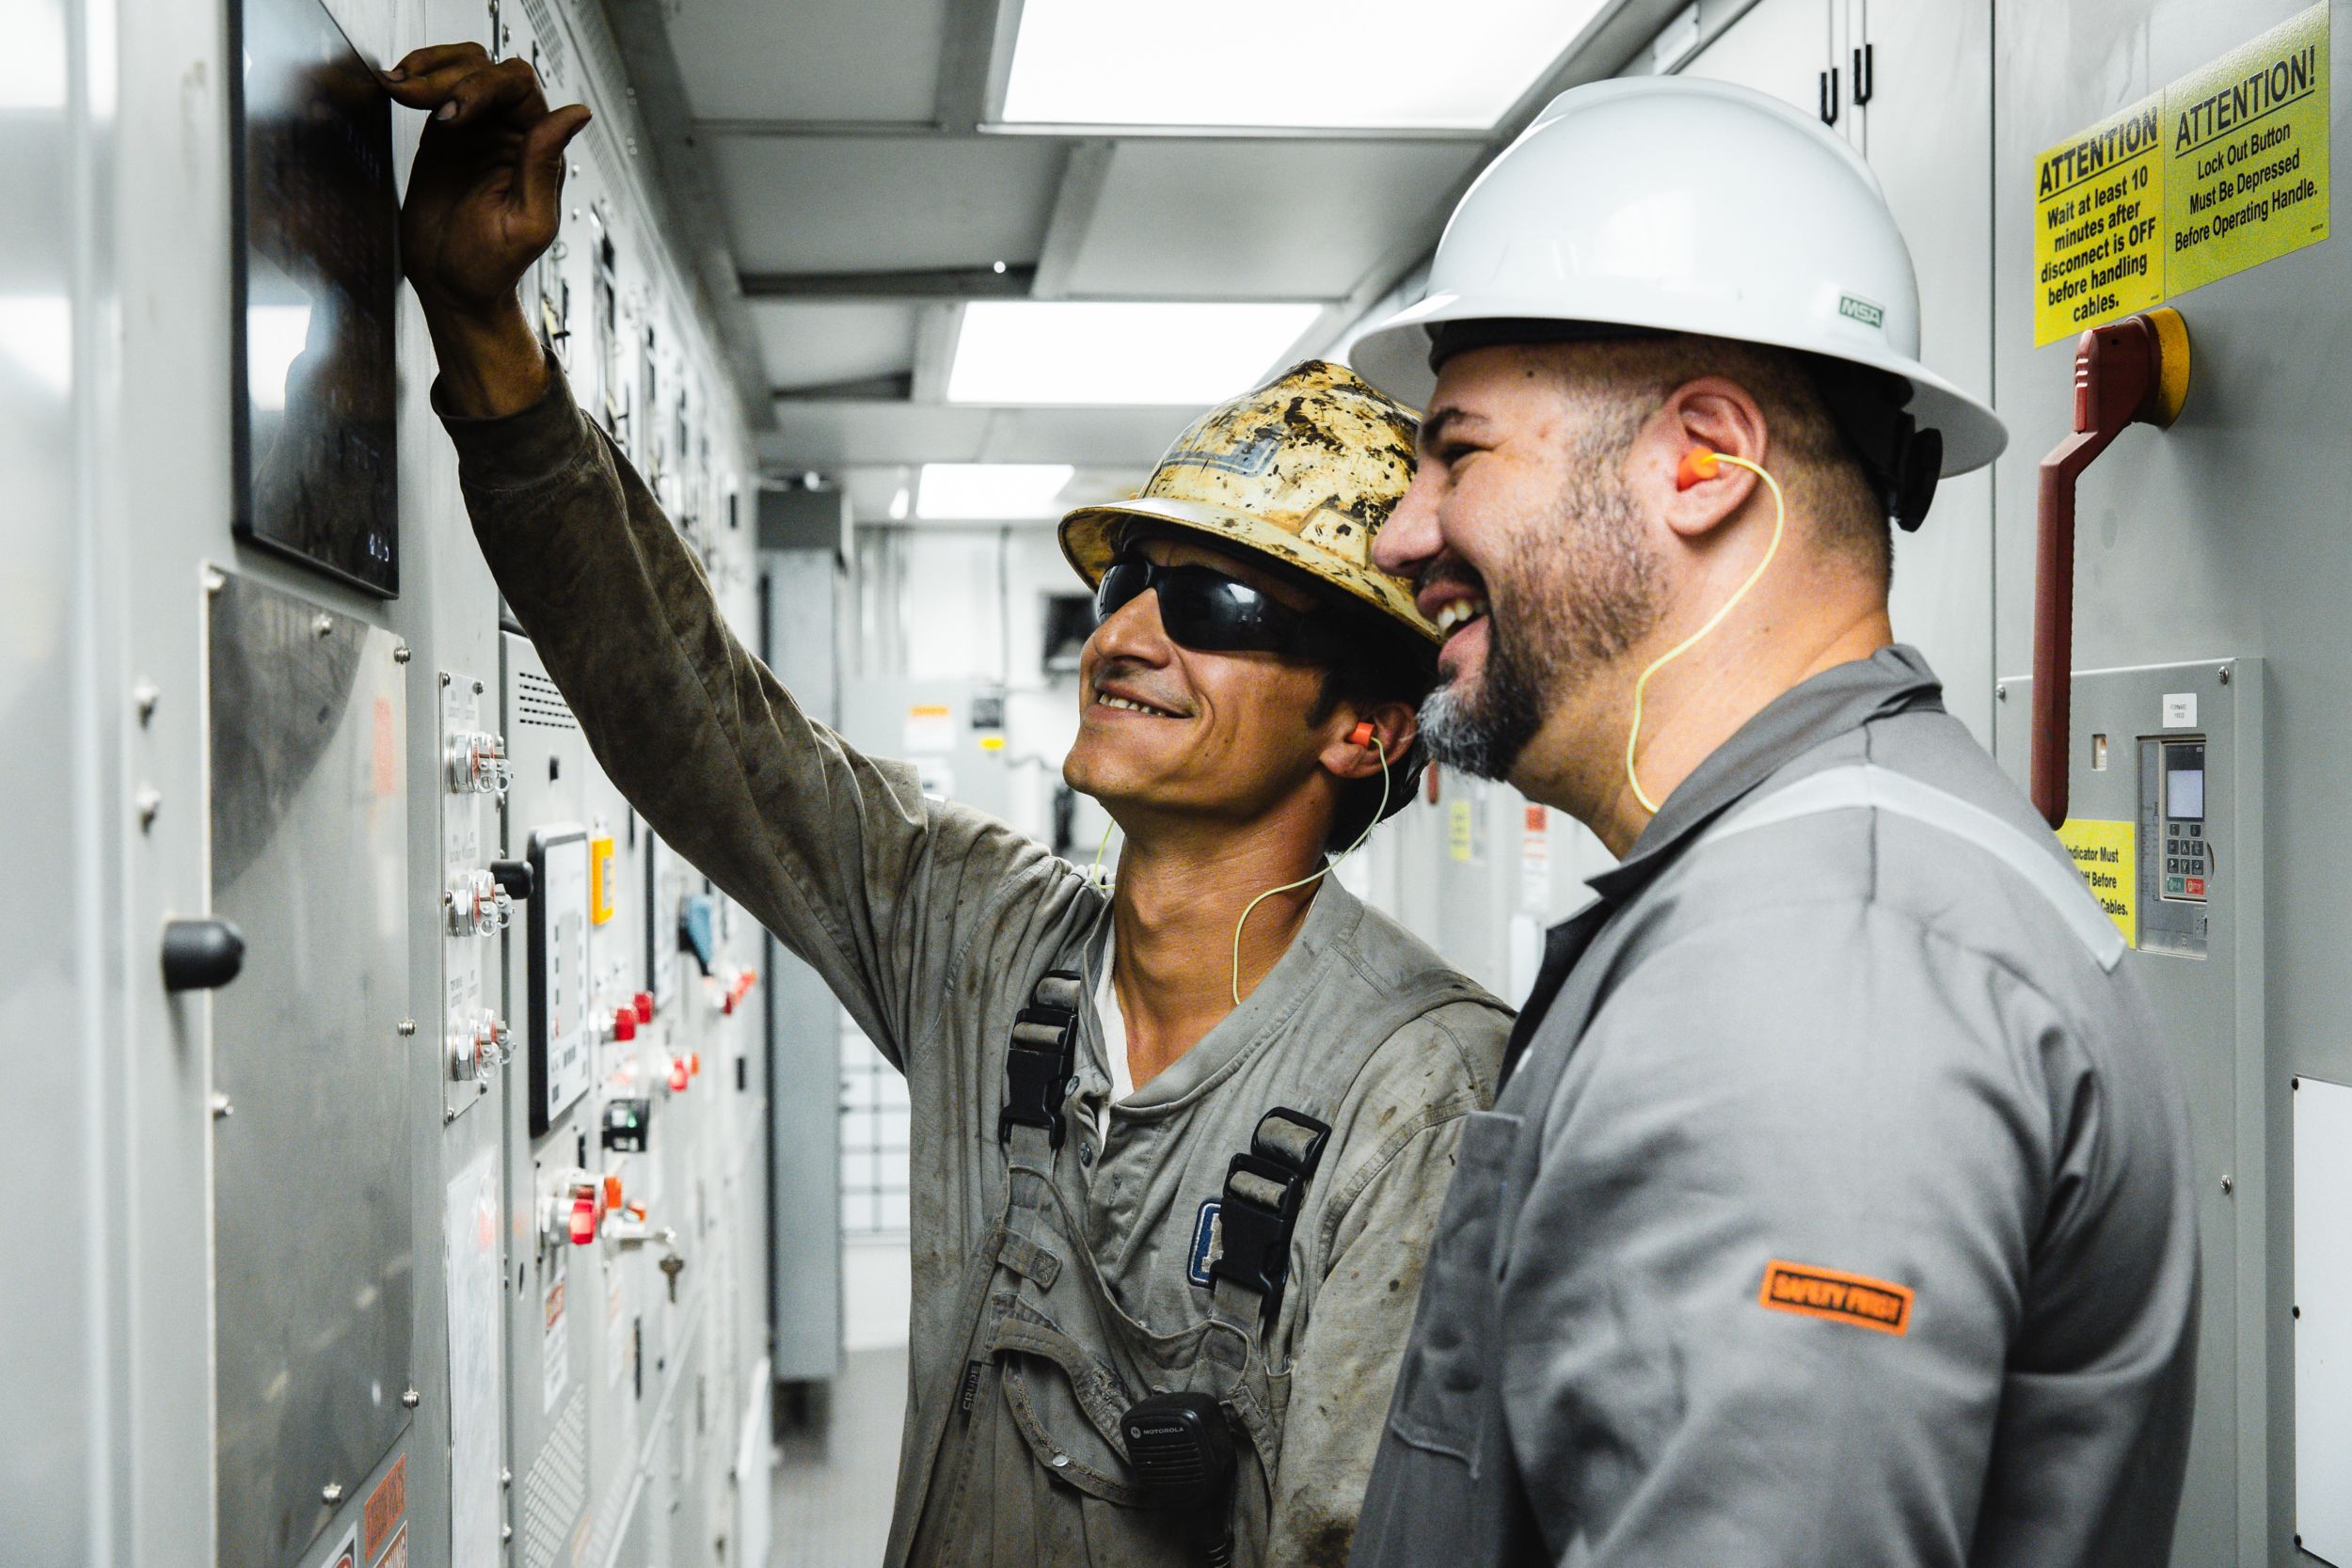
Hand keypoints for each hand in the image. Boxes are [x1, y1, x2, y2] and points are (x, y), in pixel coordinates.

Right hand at [384, 42, 589, 414]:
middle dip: (450, 75)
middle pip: (485, 68)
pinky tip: (396, 88)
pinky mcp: (444, 137)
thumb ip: (543, 165)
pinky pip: (435, 91)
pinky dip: (415, 81)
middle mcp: (510, 134)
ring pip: (459, 70)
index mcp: (538, 150)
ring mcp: (476, 131)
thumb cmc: (492, 268)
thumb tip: (575, 115)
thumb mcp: (526, 222)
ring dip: (429, 70)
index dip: (483, 88)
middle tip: (418, 99)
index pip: (517, 87)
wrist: (451, 288)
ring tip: (399, 88)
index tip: (451, 116)